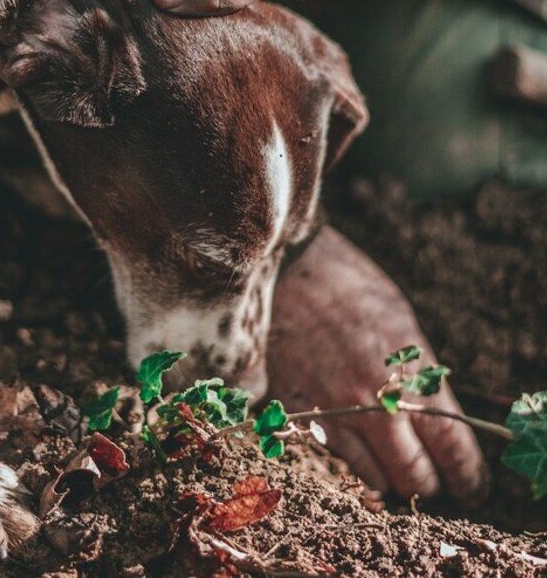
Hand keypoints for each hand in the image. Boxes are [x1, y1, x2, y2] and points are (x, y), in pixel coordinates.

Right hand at [269, 227, 488, 500]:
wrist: (284, 270)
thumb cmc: (347, 285)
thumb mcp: (401, 324)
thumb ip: (418, 375)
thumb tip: (433, 417)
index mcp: (412, 376)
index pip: (453, 449)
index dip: (466, 475)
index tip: (468, 483)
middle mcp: (377, 403)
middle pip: (415, 474)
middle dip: (428, 482)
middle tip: (430, 478)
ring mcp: (335, 412)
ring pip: (374, 479)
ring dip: (388, 478)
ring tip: (390, 467)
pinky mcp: (299, 413)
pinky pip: (333, 460)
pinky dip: (349, 463)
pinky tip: (355, 450)